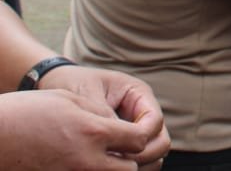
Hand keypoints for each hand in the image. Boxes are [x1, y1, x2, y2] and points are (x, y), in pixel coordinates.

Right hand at [0, 87, 162, 169]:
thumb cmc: (29, 111)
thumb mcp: (71, 101)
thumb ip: (102, 115)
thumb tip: (123, 126)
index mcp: (94, 132)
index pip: (138, 140)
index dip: (141, 133)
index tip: (133, 129)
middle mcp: (87, 160)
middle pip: (130, 168)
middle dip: (131, 158)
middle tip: (122, 147)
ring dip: (114, 168)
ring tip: (108, 156)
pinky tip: (90, 163)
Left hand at [40, 65, 169, 166]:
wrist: (55, 82)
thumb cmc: (72, 83)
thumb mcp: (87, 95)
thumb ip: (104, 116)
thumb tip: (114, 142)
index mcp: (138, 94)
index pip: (155, 121)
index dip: (142, 138)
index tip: (120, 150)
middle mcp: (141, 111)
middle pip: (161, 140)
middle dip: (145, 154)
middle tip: (120, 165)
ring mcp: (134, 127)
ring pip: (152, 153)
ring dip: (139, 163)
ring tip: (112, 167)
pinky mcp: (122, 141)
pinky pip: (135, 158)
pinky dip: (127, 167)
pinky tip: (108, 168)